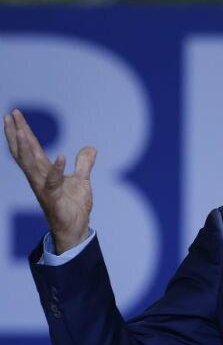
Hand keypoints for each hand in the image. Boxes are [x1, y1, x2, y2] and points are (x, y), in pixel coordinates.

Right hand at [4, 109, 96, 253]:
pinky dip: (57, 169)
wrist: (76, 229)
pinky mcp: (53, 199)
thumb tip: (90, 148)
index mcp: (44, 172)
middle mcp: (39, 179)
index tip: (15, 114)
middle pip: (24, 152)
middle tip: (10, 115)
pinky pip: (53, 182)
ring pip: (30, 165)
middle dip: (17, 134)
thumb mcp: (82, 180)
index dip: (24, 131)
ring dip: (25, 148)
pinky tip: (60, 156)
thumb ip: (84, 164)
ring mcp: (44, 189)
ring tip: (20, 130)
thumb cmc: (74, 207)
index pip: (31, 148)